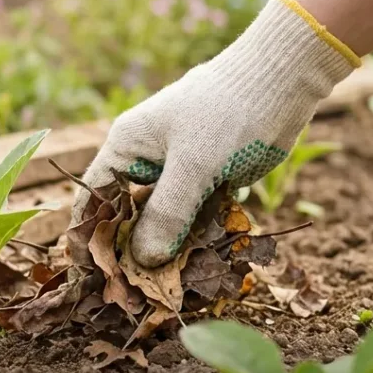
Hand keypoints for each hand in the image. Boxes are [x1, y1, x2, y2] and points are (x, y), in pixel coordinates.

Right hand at [72, 0, 359, 267]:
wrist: (284, 79)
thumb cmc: (229, 112)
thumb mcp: (195, 165)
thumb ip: (167, 214)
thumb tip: (143, 262)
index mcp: (127, 147)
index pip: (93, 199)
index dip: (88, 239)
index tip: (93, 278)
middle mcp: (146, 160)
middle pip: (127, 216)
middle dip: (130, 253)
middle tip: (137, 294)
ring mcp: (178, 171)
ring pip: (162, 221)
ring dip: (166, 251)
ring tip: (169, 288)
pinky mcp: (207, 179)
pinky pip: (193, 218)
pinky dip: (195, 240)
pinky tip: (200, 267)